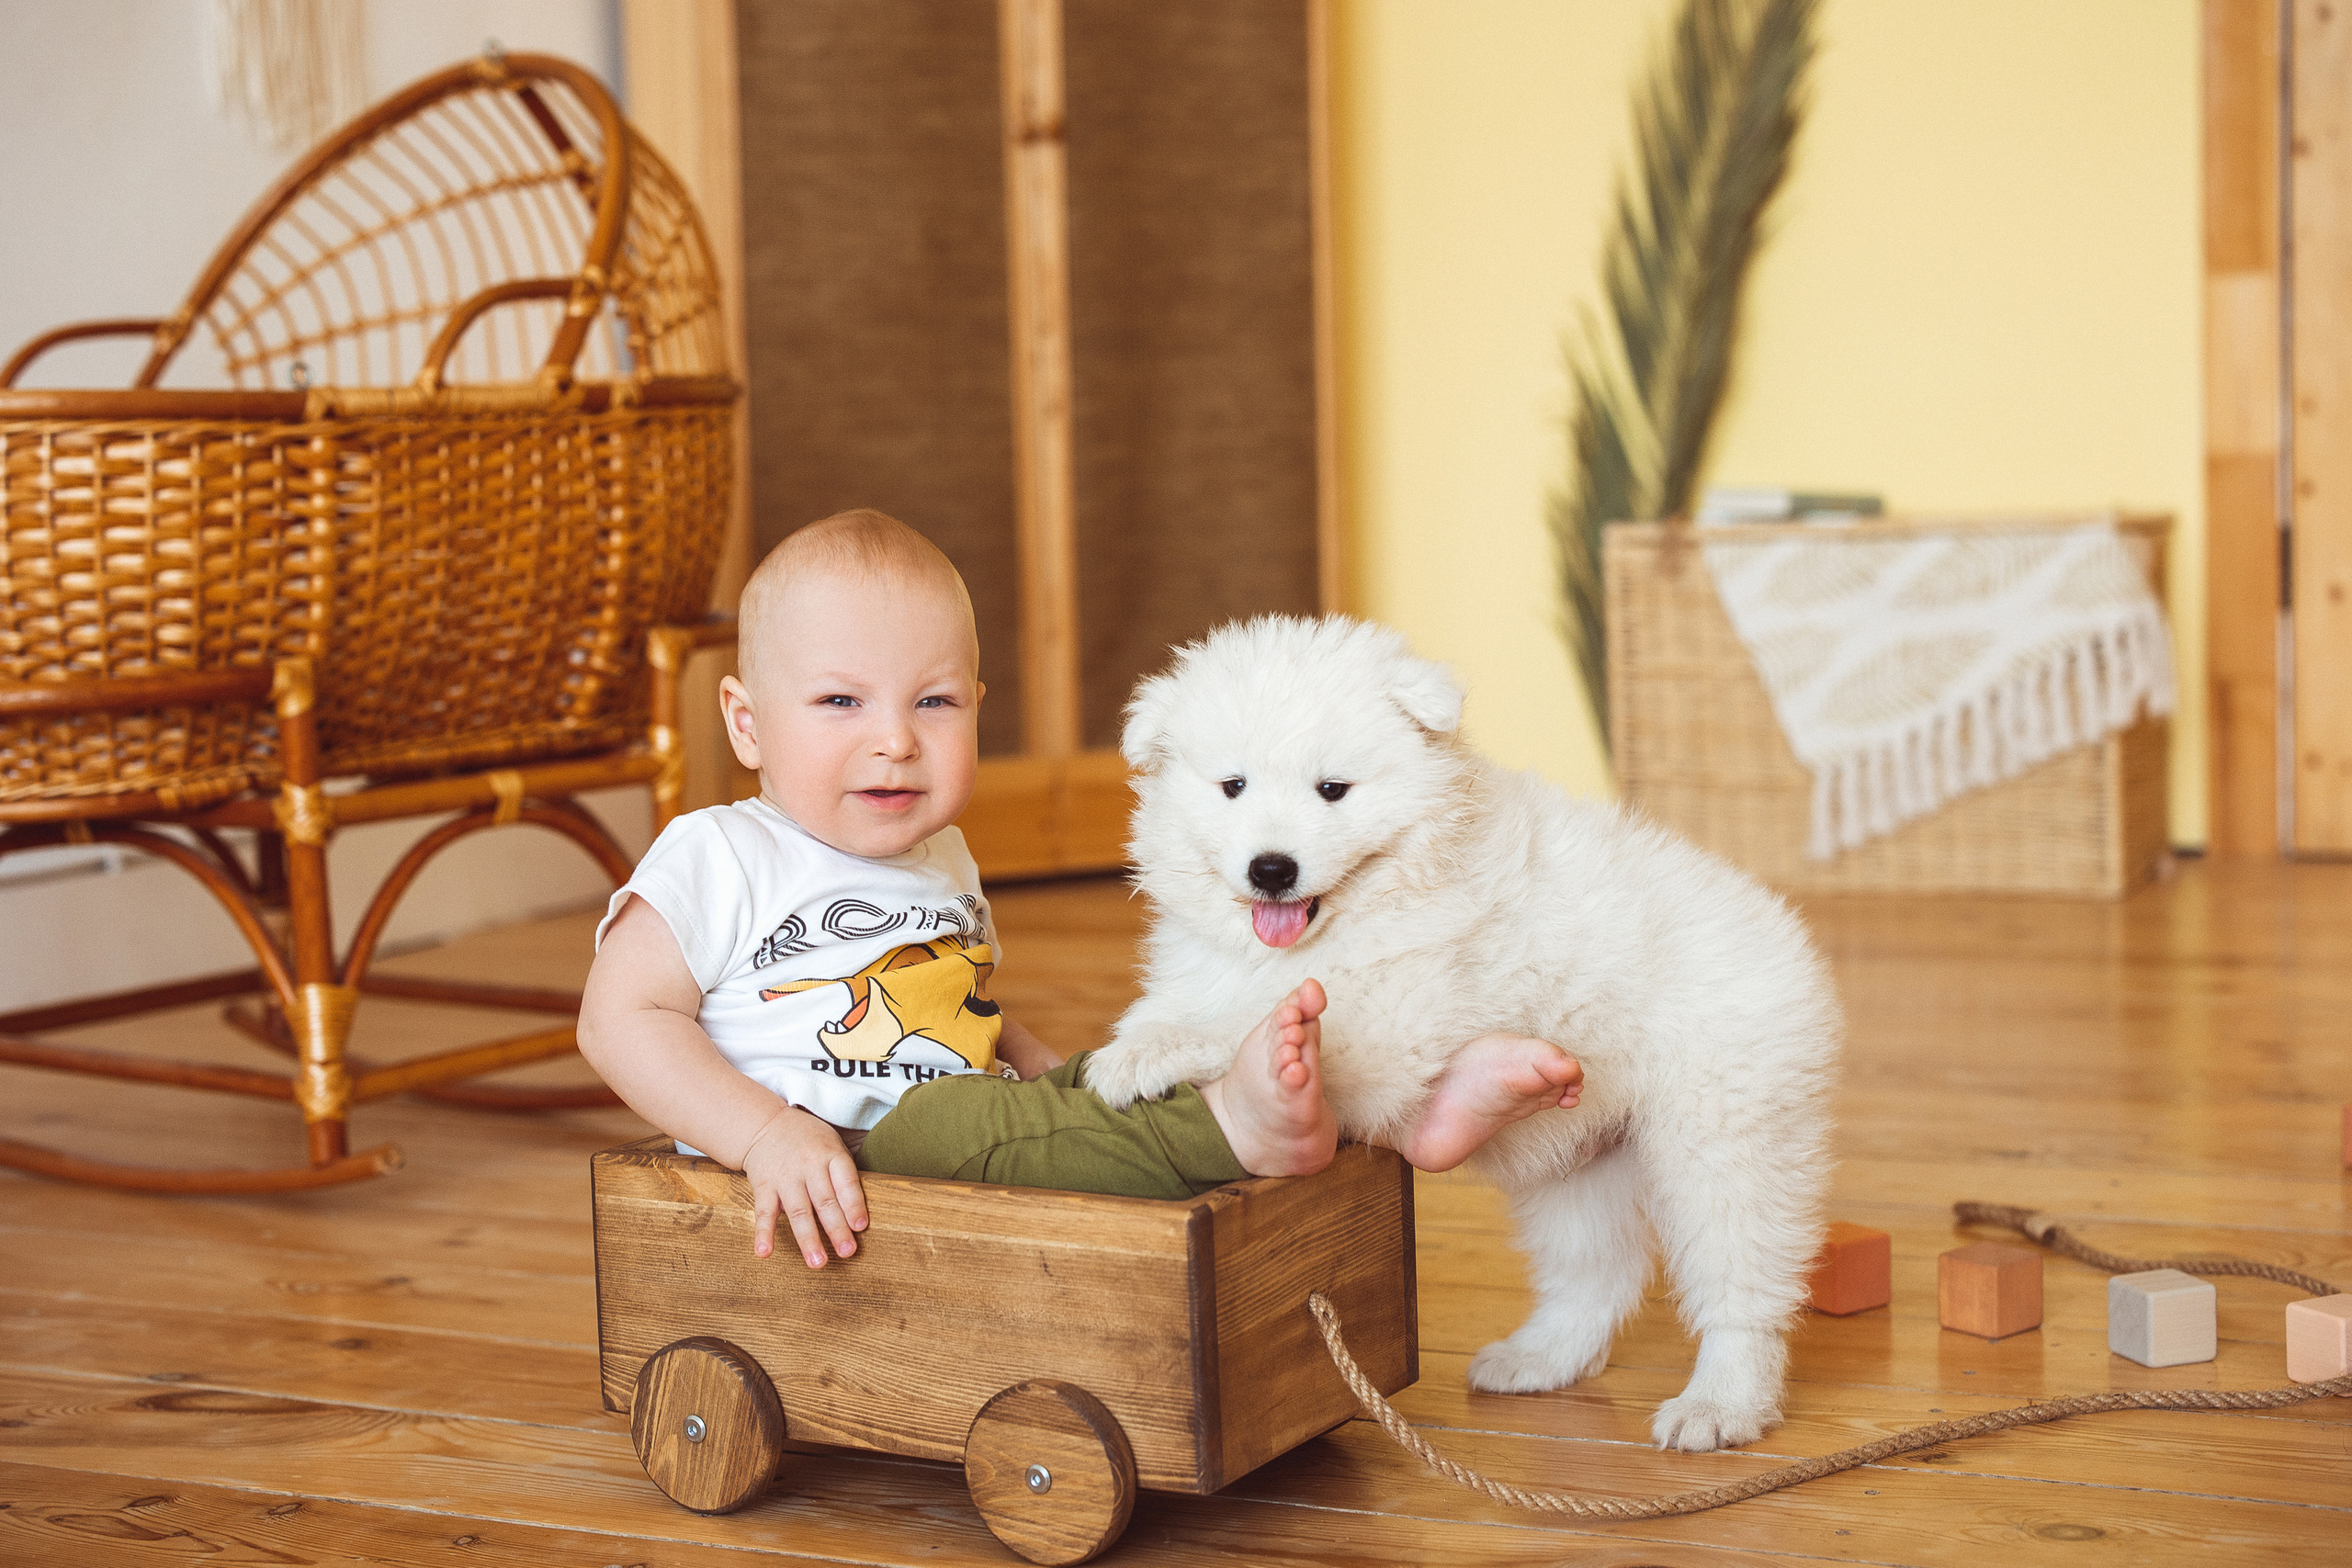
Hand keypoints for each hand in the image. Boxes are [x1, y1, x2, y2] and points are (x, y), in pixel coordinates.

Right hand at [741, 1106, 868, 1267]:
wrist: (765, 1124)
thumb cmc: (809, 1141)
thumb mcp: (832, 1145)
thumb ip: (845, 1175)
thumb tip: (863, 1214)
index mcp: (831, 1154)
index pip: (845, 1181)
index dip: (854, 1204)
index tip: (860, 1226)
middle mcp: (808, 1165)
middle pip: (825, 1201)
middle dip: (836, 1228)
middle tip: (847, 1252)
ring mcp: (785, 1177)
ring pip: (798, 1211)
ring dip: (808, 1238)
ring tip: (817, 1262)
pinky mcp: (764, 1186)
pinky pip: (764, 1212)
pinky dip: (763, 1233)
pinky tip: (765, 1252)